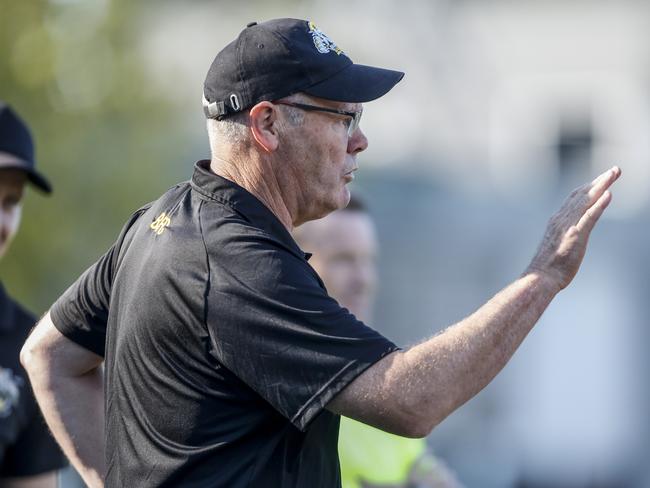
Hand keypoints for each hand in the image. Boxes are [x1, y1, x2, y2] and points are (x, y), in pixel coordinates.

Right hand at [526, 166, 620, 290]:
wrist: (540, 277)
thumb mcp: (556, 246)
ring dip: (602, 185)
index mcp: (557, 221)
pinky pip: (589, 216)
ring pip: (586, 200)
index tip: (601, 179)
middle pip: (582, 194)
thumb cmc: (547, 267)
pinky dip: (599, 204)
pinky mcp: (575, 235)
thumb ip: (563, 236)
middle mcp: (561, 219)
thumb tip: (571, 235)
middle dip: (599, 181)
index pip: (574, 198)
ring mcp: (568, 226)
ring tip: (615, 174)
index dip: (589, 187)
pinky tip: (609, 194)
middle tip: (615, 170)